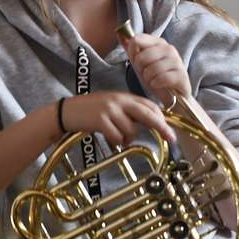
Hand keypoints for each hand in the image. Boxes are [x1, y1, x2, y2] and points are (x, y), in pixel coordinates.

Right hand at [60, 92, 175, 145]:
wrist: (67, 111)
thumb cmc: (92, 111)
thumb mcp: (113, 106)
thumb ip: (130, 111)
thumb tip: (153, 122)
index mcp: (124, 96)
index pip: (149, 105)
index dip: (161, 117)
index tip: (169, 129)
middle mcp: (119, 100)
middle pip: (147, 115)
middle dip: (162, 128)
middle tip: (171, 138)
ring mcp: (109, 109)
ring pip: (131, 130)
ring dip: (127, 139)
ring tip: (118, 138)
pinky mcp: (100, 120)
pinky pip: (117, 136)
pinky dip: (116, 142)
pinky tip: (110, 139)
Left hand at [123, 32, 190, 104]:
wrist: (173, 94)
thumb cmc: (156, 76)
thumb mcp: (140, 61)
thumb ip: (130, 47)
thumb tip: (119, 33)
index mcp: (159, 42)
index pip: (136, 40)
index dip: (133, 53)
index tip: (137, 62)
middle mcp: (169, 48)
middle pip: (142, 56)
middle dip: (140, 69)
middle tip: (146, 74)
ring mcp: (177, 61)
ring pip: (152, 69)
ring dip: (148, 78)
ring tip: (153, 80)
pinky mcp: (182, 75)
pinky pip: (162, 78)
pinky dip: (156, 84)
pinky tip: (158, 85)